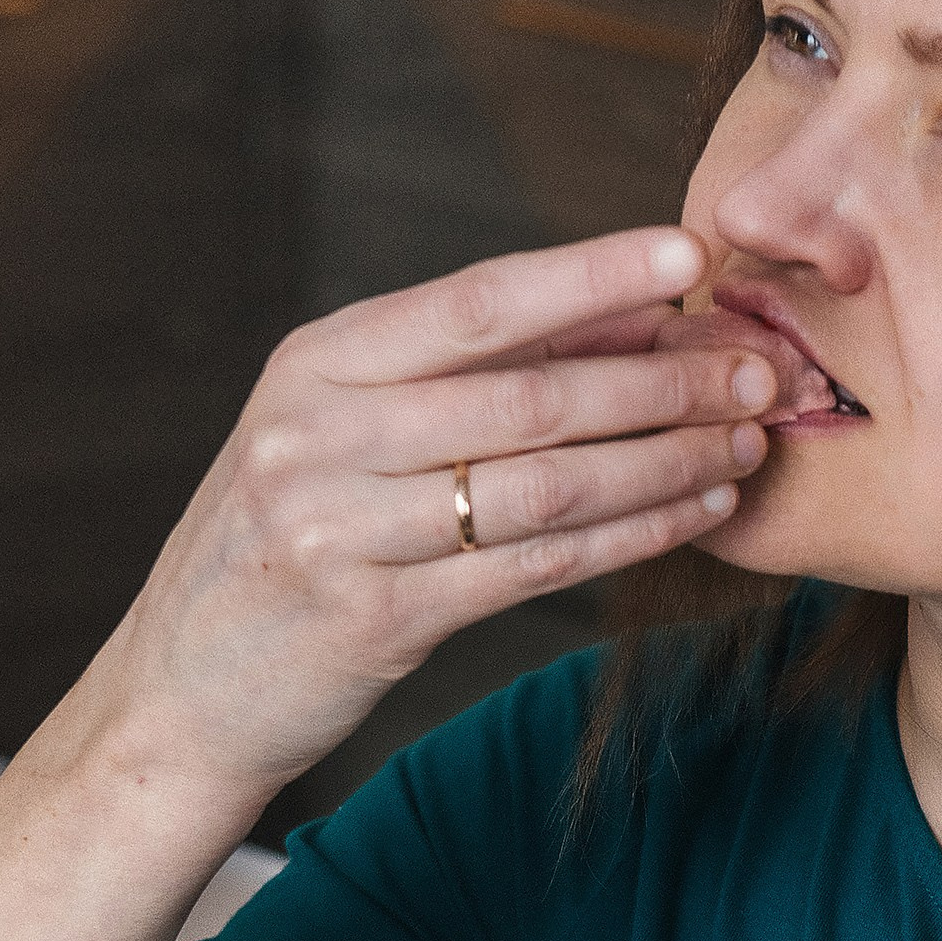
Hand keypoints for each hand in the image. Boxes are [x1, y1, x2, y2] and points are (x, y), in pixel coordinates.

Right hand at [83, 226, 797, 814]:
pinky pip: (539, 567)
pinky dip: (632, 536)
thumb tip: (632, 307)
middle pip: (531, 397)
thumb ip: (468, 371)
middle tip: (760, 370)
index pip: (475, 302)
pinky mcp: (380, 620)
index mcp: (317, 365)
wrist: (181, 690)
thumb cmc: (289, 539)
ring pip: (549, 484)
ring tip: (746, 442)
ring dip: (667, 461)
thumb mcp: (342, 430)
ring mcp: (344, 532)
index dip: (590, 274)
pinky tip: (696, 513)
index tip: (689, 250)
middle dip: (664, 380)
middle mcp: (321, 437)